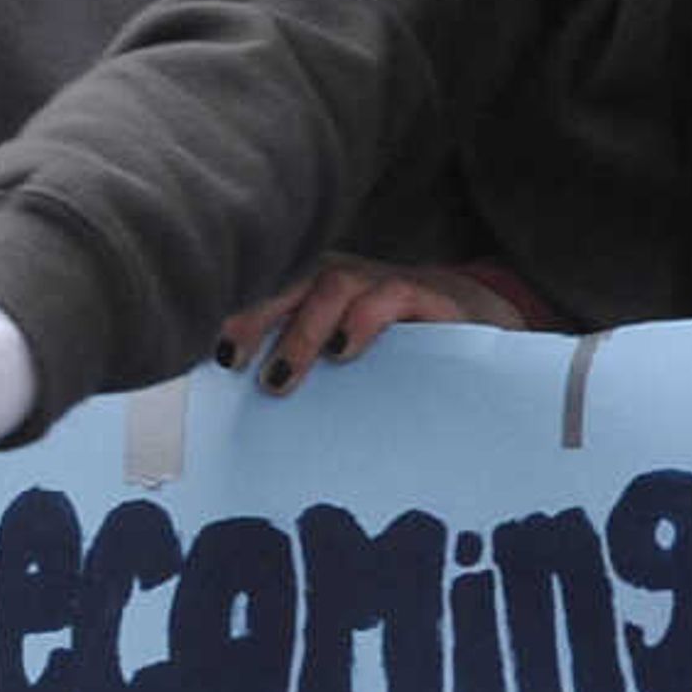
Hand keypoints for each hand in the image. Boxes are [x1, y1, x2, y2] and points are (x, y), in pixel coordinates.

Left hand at [217, 256, 527, 397]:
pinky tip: (344, 350)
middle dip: (254, 314)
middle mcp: (345, 279)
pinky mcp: (428, 296)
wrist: (483, 327)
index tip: (208, 354)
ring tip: (282, 377)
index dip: (235, 312)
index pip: (266, 288)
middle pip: (288, 278)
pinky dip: (362, 318)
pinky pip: (391, 294)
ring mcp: (385, 283)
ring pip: (334, 284)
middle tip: (233, 361)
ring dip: (302, 328)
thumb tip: (246, 413)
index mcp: (316, 292)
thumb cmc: (401, 352)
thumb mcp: (345, 362)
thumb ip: (305, 371)